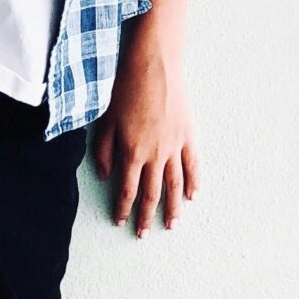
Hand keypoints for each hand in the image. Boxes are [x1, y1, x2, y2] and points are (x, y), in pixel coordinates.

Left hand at [90, 17, 197, 236]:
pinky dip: (194, 182)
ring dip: (173, 208)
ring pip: (175, 185)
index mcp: (132, 152)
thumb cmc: (125, 88)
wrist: (154, 65)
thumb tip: (106, 176)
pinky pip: (193, 165)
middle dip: (146, 216)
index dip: (123, 208)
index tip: (120, 221)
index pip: (126, 189)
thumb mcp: (106, 120)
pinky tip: (192, 196)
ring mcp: (175, 146)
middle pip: (151, 193)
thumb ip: (105, 151)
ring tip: (171, 225)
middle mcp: (155, 154)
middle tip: (144, 234)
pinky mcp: (188, 135)